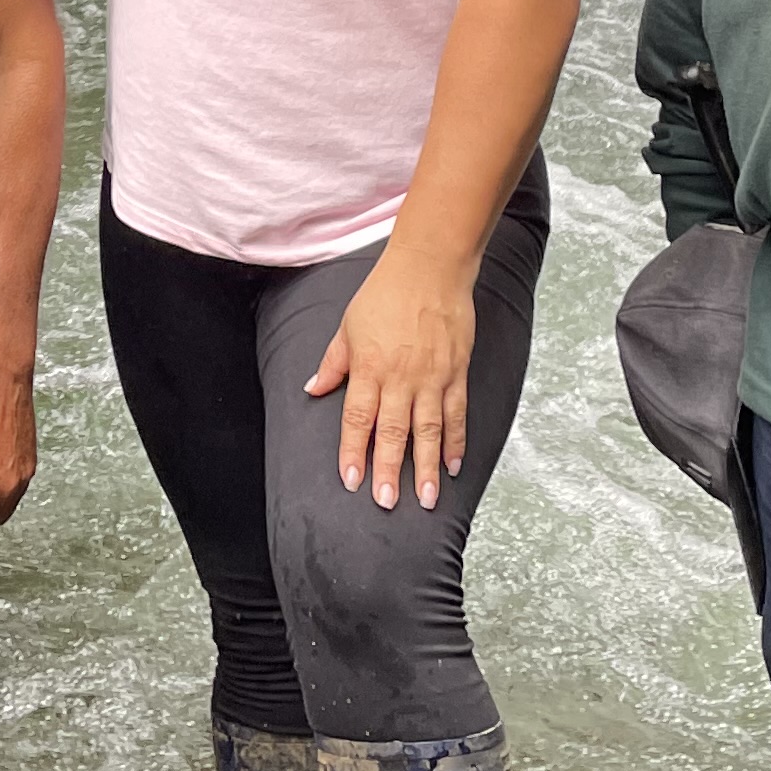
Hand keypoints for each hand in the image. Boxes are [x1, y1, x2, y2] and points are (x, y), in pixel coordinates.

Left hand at [305, 240, 477, 511]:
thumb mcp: (348, 325)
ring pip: (429, 430)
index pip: (357, 418)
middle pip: (393, 432)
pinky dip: (456, 441)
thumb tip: (313, 389)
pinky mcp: (456, 372)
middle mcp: (400, 377)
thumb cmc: (385, 293)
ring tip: (426, 499)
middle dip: (389, 470)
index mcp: (369, 367)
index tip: (351, 481)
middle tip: (388, 503)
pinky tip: (452, 465)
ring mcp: (432, 377)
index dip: (353, 452)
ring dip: (426, 467)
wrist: (430, 267)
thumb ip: (334, 362)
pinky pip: (457, 413)